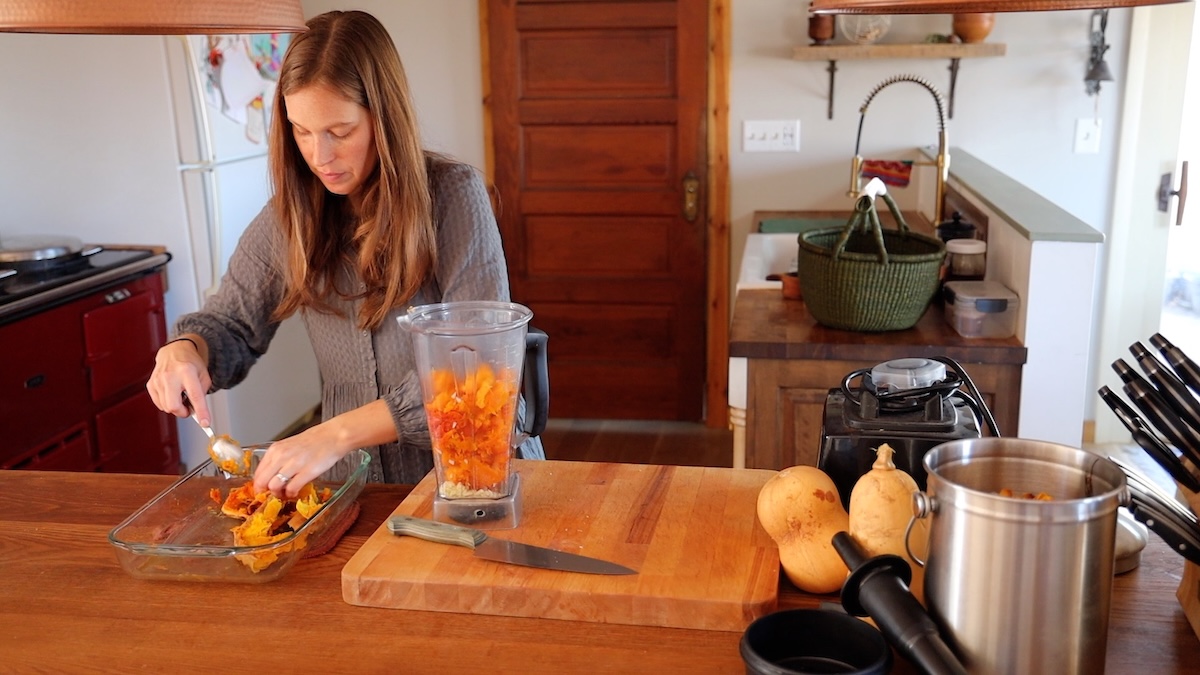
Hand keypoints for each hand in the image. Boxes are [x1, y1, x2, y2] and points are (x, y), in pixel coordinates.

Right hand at [146, 336, 213, 425]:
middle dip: (183, 412)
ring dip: (176, 407)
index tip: (205, 423)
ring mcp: (158, 380)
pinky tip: (172, 394)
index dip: (201, 411)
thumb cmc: (191, 364)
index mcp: (187, 371)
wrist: (174, 351)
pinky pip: (159, 404)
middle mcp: (170, 375)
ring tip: (181, 396)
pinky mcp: (151, 384)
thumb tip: (197, 413)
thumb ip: (202, 394)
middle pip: (173, 406)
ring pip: (166, 407)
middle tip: (189, 408)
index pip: (195, 395)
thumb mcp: (204, 375)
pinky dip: (167, 403)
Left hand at [252, 400, 398, 496]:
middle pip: (262, 482)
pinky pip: (291, 488)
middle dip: (266, 492)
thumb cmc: (313, 441)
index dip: (259, 485)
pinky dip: (291, 494)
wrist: (333, 436)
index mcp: (275, 449)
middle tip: (273, 494)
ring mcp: (294, 464)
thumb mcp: (289, 446)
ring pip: (274, 486)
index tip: (264, 490)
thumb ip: (277, 459)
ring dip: (278, 494)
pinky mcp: (306, 472)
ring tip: (285, 493)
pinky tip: (296, 492)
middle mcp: (281, 456)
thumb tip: (269, 476)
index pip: (258, 473)